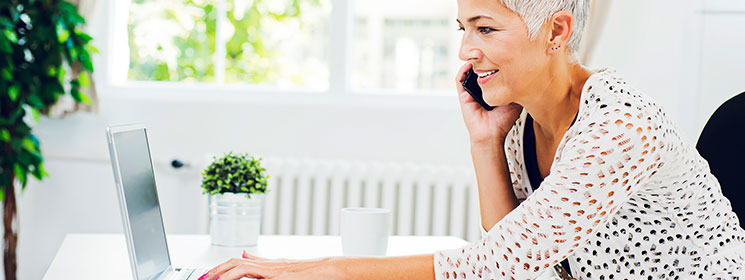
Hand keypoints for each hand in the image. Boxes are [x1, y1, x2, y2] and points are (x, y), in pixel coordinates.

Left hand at [200, 251, 340, 279]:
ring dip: (224, 273)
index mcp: (268, 264)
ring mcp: (274, 269)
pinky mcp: (279, 275)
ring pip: (242, 266)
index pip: (238, 262)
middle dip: (217, 271)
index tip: (207, 277)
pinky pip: (255, 274)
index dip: (220, 268)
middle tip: (203, 279)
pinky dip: (239, 277)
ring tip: (210, 279)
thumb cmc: (311, 272)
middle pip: (236, 262)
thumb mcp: (283, 267)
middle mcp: (269, 264)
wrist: (330, 269)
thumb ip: (263, 261)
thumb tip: (244, 253)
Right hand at [456, 62, 522, 145]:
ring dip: (471, 64)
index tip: (500, 56)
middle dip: (482, 61)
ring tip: (477, 55)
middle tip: (488, 52)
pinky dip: (462, 71)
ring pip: (468, 73)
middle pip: (478, 72)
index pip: (490, 74)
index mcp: (491, 92)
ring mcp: (471, 93)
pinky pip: (459, 80)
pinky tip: (469, 65)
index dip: (493, 64)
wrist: (491, 135)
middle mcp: (480, 91)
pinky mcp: (463, 96)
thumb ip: (518, 90)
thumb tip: (527, 77)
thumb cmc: (502, 123)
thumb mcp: (515, 102)